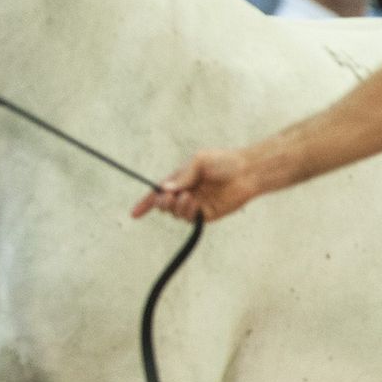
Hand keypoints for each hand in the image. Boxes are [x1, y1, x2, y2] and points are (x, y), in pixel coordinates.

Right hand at [131, 148, 256, 222]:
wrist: (246, 171)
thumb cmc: (224, 161)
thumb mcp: (198, 162)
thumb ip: (182, 177)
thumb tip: (164, 189)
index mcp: (181, 180)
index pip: (159, 192)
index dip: (146, 203)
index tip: (134, 214)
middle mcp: (186, 193)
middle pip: (164, 205)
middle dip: (162, 203)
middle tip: (169, 197)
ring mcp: (196, 205)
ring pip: (176, 214)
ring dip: (177, 207)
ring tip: (187, 197)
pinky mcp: (206, 214)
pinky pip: (190, 219)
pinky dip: (187, 212)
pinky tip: (193, 203)